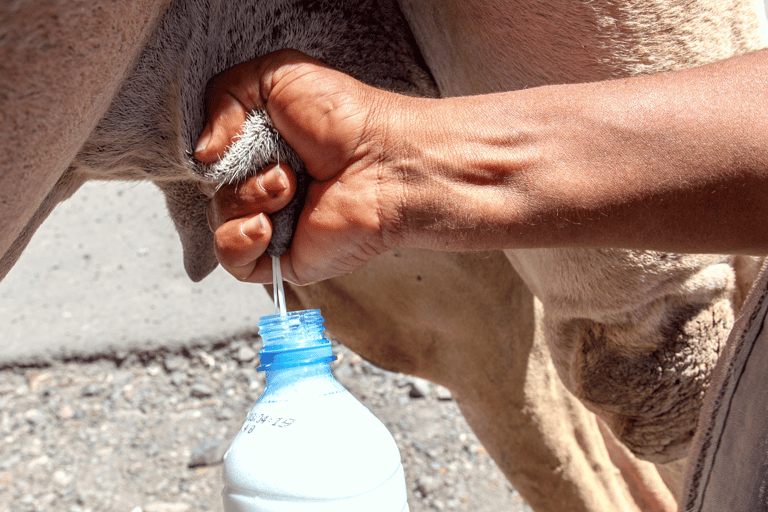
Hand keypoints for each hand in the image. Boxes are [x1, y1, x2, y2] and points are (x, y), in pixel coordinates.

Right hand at [195, 50, 405, 284]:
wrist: (384, 161)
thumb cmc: (344, 117)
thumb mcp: (276, 75)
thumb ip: (223, 97)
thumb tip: (202, 154)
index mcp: (261, 151)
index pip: (210, 159)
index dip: (216, 151)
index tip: (240, 139)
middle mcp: (264, 188)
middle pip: (211, 190)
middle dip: (239, 176)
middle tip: (285, 168)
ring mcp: (272, 225)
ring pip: (218, 221)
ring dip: (246, 201)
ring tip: (289, 189)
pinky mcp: (282, 259)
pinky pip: (232, 261)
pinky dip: (238, 241)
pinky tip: (266, 225)